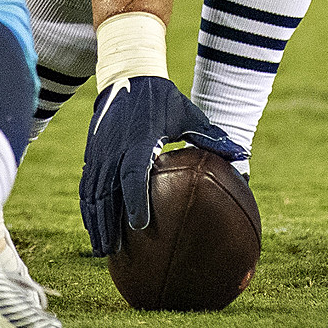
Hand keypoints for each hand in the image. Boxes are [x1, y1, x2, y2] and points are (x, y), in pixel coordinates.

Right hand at [79, 76, 245, 254]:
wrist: (127, 75)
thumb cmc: (162, 98)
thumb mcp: (187, 113)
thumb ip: (211, 134)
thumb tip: (242, 152)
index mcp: (139, 140)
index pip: (132, 175)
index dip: (134, 201)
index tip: (140, 226)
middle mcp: (113, 149)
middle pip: (106, 193)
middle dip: (109, 224)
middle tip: (115, 252)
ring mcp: (98, 152)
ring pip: (92, 193)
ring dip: (95, 223)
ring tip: (103, 251)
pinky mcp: (91, 154)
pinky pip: (86, 186)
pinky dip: (88, 209)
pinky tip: (94, 228)